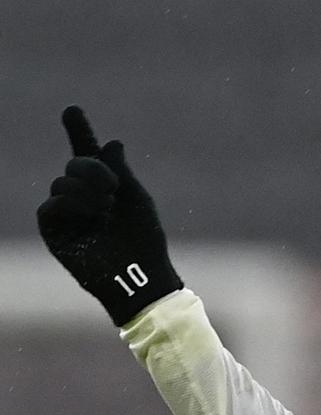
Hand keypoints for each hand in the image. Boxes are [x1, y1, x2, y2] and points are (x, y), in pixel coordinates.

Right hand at [36, 106, 181, 325]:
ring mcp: (67, 213)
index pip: (88, 155)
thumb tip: (112, 142)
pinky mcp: (54, 231)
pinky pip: (51, 205)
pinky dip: (71, 206)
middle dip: (92, 169)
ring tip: (105, 209)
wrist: (139, 273)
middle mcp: (84, 197)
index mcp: (106, 187)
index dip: (80, 132)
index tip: (73, 110)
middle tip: (112, 188)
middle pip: (74, 164)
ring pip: (61, 183)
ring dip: (85, 191)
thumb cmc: (144, 240)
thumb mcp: (136, 199)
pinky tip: (91, 215)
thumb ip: (121, 171)